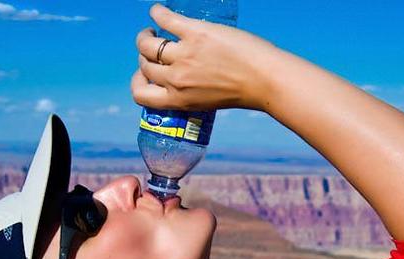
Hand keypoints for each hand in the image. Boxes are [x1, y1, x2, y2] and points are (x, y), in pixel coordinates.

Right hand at [131, 4, 278, 111]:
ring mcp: (184, 55)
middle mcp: (176, 79)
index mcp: (178, 99)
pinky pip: (166, 19)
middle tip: (155, 47)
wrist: (265, 79)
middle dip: (146, 56)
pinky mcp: (195, 34)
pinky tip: (158, 10)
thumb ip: (188, 92)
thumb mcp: (207, 101)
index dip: (138, 81)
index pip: (139, 94)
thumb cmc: (243, 92)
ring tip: (154, 30)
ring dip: (146, 35)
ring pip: (147, 43)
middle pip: (145, 64)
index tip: (146, 73)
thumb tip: (177, 80)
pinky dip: (158, 12)